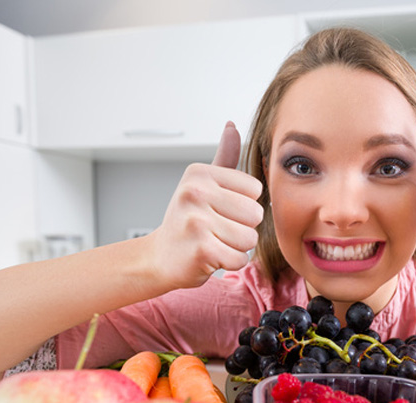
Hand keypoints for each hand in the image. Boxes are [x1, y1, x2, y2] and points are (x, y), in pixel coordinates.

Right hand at [148, 122, 263, 289]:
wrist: (160, 258)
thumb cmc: (187, 221)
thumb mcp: (202, 184)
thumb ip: (224, 157)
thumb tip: (232, 126)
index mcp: (199, 173)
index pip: (255, 189)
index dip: (243, 205)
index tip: (219, 210)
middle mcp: (195, 192)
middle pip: (255, 214)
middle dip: (242, 227)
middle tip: (216, 229)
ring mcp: (196, 221)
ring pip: (249, 238)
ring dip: (236, 246)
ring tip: (214, 242)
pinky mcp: (201, 249)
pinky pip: (239, 258)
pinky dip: (230, 263)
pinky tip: (211, 257)